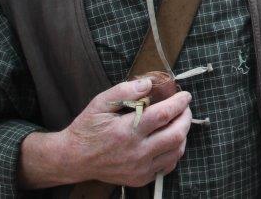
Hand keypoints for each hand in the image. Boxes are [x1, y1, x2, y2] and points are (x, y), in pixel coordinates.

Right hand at [58, 78, 191, 186]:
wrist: (74, 158)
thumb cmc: (88, 128)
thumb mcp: (100, 103)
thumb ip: (125, 90)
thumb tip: (149, 83)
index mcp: (126, 131)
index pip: (163, 114)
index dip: (179, 103)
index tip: (185, 95)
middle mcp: (135, 152)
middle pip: (176, 134)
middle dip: (186, 117)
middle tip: (185, 108)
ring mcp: (139, 168)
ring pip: (176, 151)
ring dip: (183, 134)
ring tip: (179, 122)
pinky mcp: (140, 178)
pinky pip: (168, 165)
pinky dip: (175, 151)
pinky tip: (169, 140)